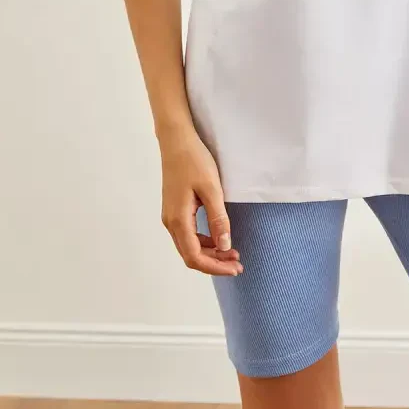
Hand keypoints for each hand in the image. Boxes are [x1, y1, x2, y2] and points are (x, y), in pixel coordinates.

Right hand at [158, 124, 243, 276]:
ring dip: (210, 252)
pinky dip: (204, 241)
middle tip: (238, 263)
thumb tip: (224, 246)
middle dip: (214, 263)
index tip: (235, 268)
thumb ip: (218, 219)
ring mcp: (171, 216)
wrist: (176, 140)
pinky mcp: (174, 209)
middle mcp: (170, 222)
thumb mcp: (212, 189)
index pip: (195, 257)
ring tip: (232, 252)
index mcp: (178, 220)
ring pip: (189, 246)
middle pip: (190, 255)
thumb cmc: (194, 161)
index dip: (215, 267)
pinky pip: (188, 234)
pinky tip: (218, 237)